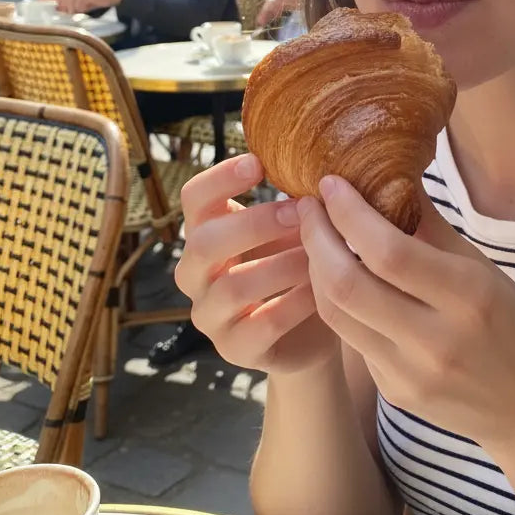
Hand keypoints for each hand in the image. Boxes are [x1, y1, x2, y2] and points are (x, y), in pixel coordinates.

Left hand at [56, 0, 121, 13]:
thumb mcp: (84, 1)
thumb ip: (74, 3)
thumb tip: (63, 11)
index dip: (64, 6)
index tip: (67, 13)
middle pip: (65, 0)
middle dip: (69, 9)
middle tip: (75, 14)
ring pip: (71, 3)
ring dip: (76, 10)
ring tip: (84, 11)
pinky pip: (79, 5)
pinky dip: (83, 9)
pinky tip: (88, 9)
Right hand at [174, 153, 337, 373]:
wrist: (312, 333)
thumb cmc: (298, 268)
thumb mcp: (291, 231)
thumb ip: (293, 204)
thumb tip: (321, 168)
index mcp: (204, 235)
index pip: (192, 199)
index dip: (220, 178)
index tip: (259, 163)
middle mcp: (196, 275)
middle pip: (204, 242)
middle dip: (255, 223)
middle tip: (300, 212)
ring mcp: (210, 316)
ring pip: (233, 286)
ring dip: (281, 264)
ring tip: (318, 253)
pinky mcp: (234, 350)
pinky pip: (261, 325)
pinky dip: (295, 303)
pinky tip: (321, 290)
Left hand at [297, 177, 514, 454]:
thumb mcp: (485, 269)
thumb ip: (432, 227)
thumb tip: (391, 175)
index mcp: (468, 297)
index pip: (389, 251)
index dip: (349, 215)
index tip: (330, 185)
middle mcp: (435, 340)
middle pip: (348, 285)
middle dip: (316, 238)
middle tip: (309, 207)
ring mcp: (410, 374)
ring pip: (336, 314)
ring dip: (316, 270)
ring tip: (316, 238)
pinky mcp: (395, 392)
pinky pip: (351, 339)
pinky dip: (338, 302)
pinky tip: (338, 278)